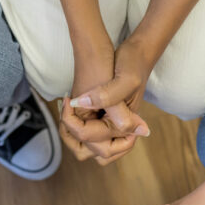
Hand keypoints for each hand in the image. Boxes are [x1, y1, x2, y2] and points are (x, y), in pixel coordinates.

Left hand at [60, 43, 149, 164]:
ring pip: (89, 147)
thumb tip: (84, 106)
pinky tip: (70, 106)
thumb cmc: (133, 64)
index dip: (74, 125)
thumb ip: (108, 98)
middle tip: (67, 108)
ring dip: (74, 134)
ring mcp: (112, 126)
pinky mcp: (106, 118)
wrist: (137, 53)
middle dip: (73, 134)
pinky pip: (88, 135)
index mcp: (124, 125)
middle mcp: (119, 130)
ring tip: (67, 110)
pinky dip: (75, 126)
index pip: (92, 139)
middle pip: (93, 151)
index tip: (68, 102)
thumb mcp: (124, 80)